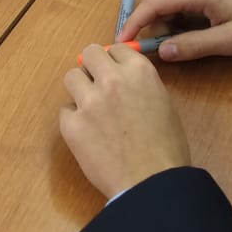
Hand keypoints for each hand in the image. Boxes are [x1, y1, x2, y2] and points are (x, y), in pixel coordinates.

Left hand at [60, 43, 190, 198]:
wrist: (151, 183)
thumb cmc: (167, 148)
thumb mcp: (162, 103)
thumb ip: (140, 85)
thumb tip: (122, 80)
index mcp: (139, 71)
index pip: (116, 48)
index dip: (115, 61)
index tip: (115, 73)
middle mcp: (111, 79)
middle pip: (89, 53)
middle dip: (93, 67)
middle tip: (98, 85)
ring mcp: (89, 101)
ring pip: (71, 77)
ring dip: (80, 90)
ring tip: (91, 109)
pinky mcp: (72, 125)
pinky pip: (65, 110)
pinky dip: (74, 120)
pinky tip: (88, 134)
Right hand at [118, 0, 231, 61]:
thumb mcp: (229, 42)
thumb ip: (193, 46)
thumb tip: (161, 52)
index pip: (154, 3)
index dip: (134, 23)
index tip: (122, 43)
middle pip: (158, 1)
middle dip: (153, 27)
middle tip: (158, 52)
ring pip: (166, 1)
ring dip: (165, 24)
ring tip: (181, 45)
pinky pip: (178, 0)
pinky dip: (175, 18)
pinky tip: (189, 34)